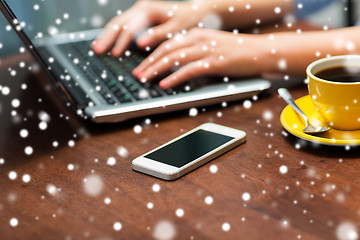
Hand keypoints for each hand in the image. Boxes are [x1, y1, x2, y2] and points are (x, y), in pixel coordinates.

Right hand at [91, 0, 210, 55]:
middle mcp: (141, 7)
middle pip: (118, 22)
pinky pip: (123, 24)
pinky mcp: (139, 16)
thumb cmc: (188, 19)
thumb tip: (140, 44)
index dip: (121, 41)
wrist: (195, 10)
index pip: (130, 27)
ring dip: (107, 35)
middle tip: (97, 50)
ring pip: (118, 22)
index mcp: (148, 9)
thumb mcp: (175, 28)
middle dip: (107, 37)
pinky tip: (107, 42)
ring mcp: (139, 10)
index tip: (115, 54)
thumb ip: (157, 35)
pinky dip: (114, 34)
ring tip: (96, 47)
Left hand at [133, 28, 269, 88]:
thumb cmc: (236, 50)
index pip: (167, 44)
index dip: (151, 55)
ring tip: (144, 79)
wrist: (259, 50)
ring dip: (156, 69)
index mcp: (196, 34)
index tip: (141, 65)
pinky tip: (165, 84)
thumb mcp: (211, 45)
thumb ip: (194, 51)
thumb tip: (177, 64)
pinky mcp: (214, 62)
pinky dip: (174, 77)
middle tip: (137, 73)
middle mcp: (198, 39)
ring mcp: (206, 50)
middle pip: (166, 50)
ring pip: (174, 58)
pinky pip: (189, 70)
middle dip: (148, 63)